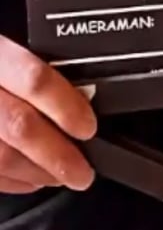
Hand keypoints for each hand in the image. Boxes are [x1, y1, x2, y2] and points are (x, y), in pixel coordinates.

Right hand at [0, 35, 96, 193]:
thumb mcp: (4, 48)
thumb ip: (28, 68)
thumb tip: (79, 96)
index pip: (35, 79)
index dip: (66, 106)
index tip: (87, 126)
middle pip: (19, 125)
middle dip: (58, 155)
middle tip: (83, 171)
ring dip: (35, 173)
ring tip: (61, 178)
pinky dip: (9, 181)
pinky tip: (28, 180)